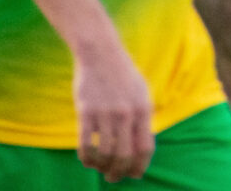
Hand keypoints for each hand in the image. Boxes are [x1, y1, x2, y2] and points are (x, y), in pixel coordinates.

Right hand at [72, 36, 153, 181]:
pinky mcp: (86, 112)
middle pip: (124, 156)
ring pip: (105, 153)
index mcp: (143, 109)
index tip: (134, 174)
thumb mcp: (141, 93)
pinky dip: (86, 158)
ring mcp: (105, 113)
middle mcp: (126, 113)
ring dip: (102, 167)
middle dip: (119, 173)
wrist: (100, 53)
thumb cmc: (122, 74)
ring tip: (100, 169)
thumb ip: (142, 119)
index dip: (140, 166)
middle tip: (113, 177)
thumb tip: (141, 150)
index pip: (145, 148)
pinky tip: (87, 160)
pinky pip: (86, 144)